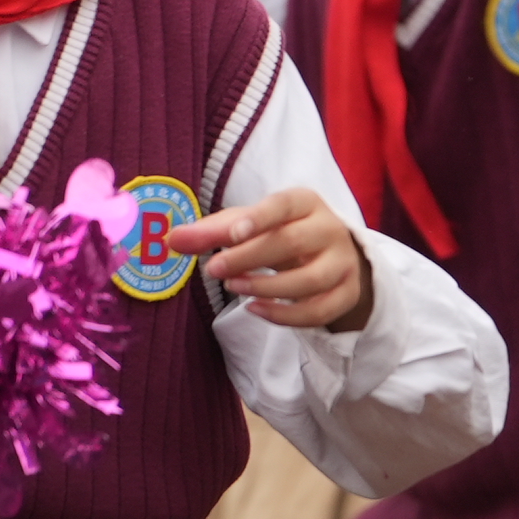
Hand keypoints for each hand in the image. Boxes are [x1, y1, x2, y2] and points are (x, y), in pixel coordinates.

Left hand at [186, 185, 372, 330]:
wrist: (332, 256)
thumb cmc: (281, 234)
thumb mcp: (249, 226)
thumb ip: (211, 233)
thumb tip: (171, 240)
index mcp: (306, 203)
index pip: (285, 204)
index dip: (260, 217)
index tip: (232, 234)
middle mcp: (330, 229)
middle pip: (293, 241)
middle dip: (250, 257)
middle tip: (214, 269)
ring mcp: (343, 264)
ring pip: (311, 279)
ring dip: (268, 287)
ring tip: (234, 288)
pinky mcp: (347, 294)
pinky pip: (319, 311)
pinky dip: (286, 316)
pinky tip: (256, 310)